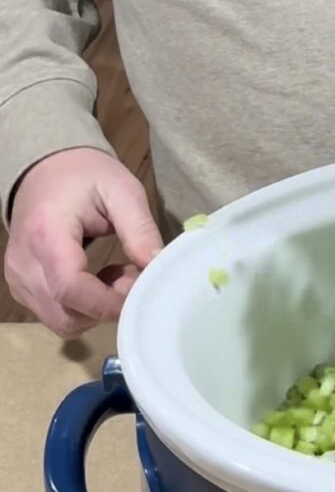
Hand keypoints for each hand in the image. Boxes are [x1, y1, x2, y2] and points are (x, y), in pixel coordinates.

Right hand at [4, 148, 163, 337]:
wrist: (45, 169)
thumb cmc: (84, 175)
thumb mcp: (121, 189)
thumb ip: (140, 229)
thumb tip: (158, 268)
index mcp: (46, 234)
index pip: (70, 288)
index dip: (108, 302)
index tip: (141, 290)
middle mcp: (24, 264)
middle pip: (66, 314)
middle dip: (107, 307)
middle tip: (132, 276)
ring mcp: (18, 280)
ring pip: (62, 321)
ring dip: (96, 310)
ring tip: (118, 274)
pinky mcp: (21, 288)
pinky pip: (55, 314)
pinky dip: (82, 307)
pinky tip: (98, 278)